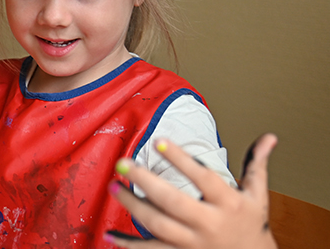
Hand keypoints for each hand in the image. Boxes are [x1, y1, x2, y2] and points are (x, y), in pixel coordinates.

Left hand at [105, 134, 278, 248]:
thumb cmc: (250, 225)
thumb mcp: (258, 195)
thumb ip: (257, 165)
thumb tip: (268, 138)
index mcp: (228, 204)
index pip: (204, 179)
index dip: (182, 160)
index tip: (159, 141)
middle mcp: (209, 224)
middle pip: (174, 202)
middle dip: (146, 182)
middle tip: (123, 163)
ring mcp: (193, 243)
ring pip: (159, 225)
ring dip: (132, 206)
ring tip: (112, 187)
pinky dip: (128, 244)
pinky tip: (108, 235)